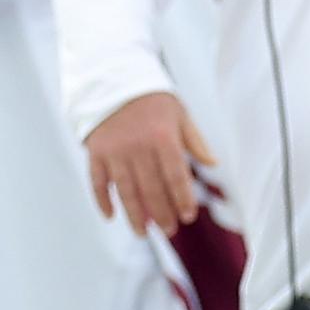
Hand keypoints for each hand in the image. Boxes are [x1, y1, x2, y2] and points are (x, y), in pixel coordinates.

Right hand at [83, 90, 215, 233]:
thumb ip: (195, 140)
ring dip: (135, 215)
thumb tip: (213, 164)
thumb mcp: (179, 113)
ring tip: (142, 233)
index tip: (188, 216)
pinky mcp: (95, 151)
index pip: (176, 178)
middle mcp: (138, 147)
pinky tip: (110, 216)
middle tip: (169, 231)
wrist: (112, 76)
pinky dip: (102, 200)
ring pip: (125, 191)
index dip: (183, 200)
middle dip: (162, 214)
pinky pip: (97, 181)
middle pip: (152, 190)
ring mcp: (114, 151)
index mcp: (163, 138)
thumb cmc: (152, 98)